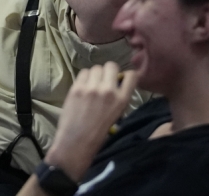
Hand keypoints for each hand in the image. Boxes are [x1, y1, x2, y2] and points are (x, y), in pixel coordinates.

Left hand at [44, 63, 137, 181]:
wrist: (76, 142)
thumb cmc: (98, 133)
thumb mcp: (117, 115)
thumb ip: (118, 97)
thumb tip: (116, 83)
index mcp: (122, 100)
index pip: (131, 76)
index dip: (126, 74)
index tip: (120, 78)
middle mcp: (108, 91)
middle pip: (111, 66)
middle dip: (108, 71)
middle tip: (103, 80)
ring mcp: (91, 88)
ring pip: (96, 68)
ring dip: (95, 74)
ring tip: (91, 85)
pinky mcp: (77, 88)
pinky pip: (83, 72)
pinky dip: (84, 78)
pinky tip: (83, 87)